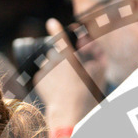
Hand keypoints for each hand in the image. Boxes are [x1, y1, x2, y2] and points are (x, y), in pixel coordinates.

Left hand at [34, 18, 105, 133]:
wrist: (69, 114)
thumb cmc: (86, 94)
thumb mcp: (99, 72)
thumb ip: (97, 53)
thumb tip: (85, 43)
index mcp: (68, 55)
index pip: (60, 36)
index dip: (56, 28)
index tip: (51, 23)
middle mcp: (52, 59)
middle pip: (57, 54)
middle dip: (64, 59)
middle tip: (73, 73)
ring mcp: (43, 69)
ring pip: (50, 64)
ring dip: (57, 69)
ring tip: (66, 85)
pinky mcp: (37, 80)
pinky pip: (44, 75)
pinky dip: (51, 80)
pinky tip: (58, 90)